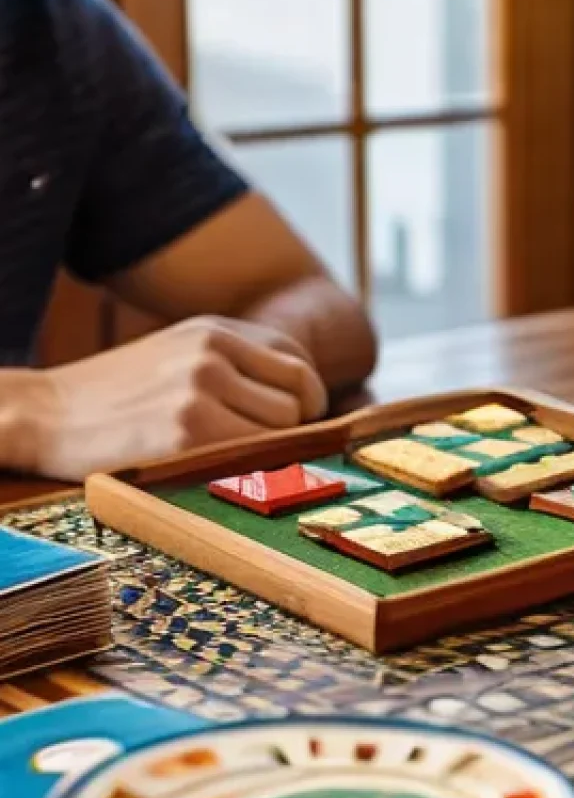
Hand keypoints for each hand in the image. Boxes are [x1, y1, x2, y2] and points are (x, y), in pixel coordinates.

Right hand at [24, 316, 327, 479]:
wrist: (42, 414)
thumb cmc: (116, 395)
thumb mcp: (178, 354)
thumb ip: (235, 363)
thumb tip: (304, 399)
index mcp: (214, 331)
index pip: (298, 361)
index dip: (306, 396)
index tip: (294, 418)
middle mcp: (214, 353)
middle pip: (299, 398)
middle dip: (291, 426)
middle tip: (261, 445)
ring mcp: (202, 390)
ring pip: (284, 429)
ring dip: (268, 449)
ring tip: (226, 454)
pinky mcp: (189, 432)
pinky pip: (253, 454)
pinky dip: (245, 466)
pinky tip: (211, 466)